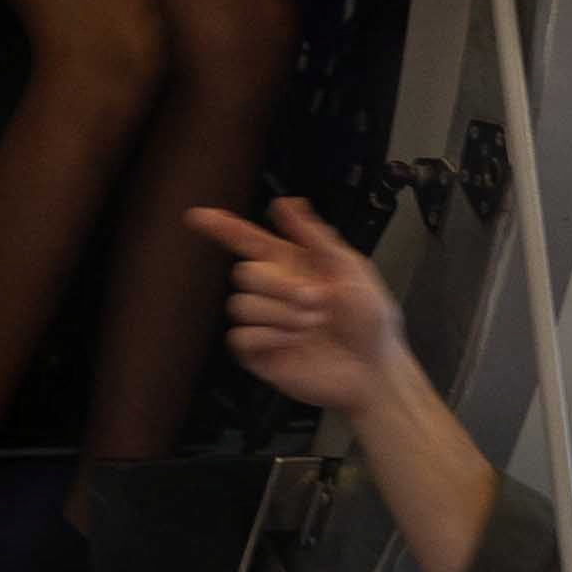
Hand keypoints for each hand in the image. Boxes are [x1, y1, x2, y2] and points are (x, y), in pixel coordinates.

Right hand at [193, 194, 411, 417]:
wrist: (374, 369)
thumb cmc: (370, 321)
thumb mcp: (351, 269)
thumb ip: (316, 236)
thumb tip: (287, 203)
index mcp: (293, 265)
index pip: (249, 241)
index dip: (223, 228)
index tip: (197, 216)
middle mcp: (275, 292)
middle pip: (244, 273)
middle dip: (280, 285)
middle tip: (316, 301)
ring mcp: (265, 323)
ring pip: (241, 305)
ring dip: (281, 314)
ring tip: (311, 325)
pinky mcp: (259, 353)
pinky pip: (239, 336)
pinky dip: (269, 337)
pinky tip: (292, 342)